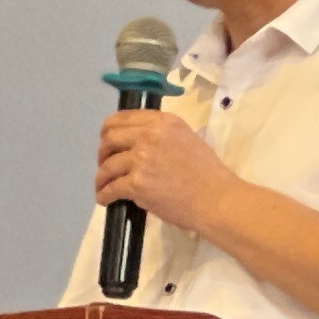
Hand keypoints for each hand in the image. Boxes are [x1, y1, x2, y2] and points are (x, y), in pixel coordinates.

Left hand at [95, 106, 235, 234]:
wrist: (216, 199)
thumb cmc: (207, 174)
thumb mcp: (186, 139)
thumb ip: (162, 135)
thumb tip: (138, 143)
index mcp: (163, 121)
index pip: (124, 118)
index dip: (110, 131)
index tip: (108, 143)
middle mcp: (150, 135)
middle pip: (110, 138)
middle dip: (102, 152)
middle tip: (104, 165)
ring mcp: (141, 158)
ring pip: (107, 165)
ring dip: (101, 177)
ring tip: (103, 186)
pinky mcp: (137, 183)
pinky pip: (111, 188)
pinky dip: (104, 195)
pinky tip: (105, 199)